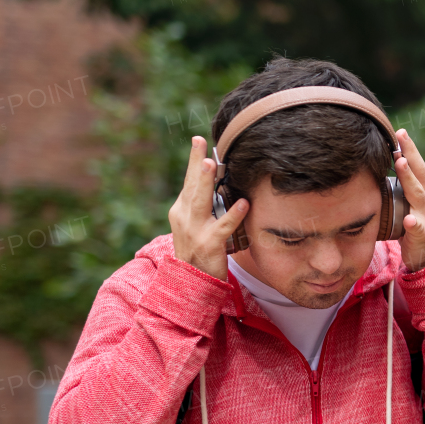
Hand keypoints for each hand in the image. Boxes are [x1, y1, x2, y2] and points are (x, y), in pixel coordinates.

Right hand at [168, 137, 248, 280]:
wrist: (191, 282)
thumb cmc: (199, 252)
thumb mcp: (196, 226)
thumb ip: (204, 208)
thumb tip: (222, 186)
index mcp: (181, 211)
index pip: (189, 182)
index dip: (194, 162)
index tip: (199, 141)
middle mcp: (184, 217)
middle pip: (191, 186)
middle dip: (196, 163)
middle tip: (200, 143)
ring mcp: (195, 231)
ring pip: (201, 202)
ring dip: (206, 182)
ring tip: (213, 164)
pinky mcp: (209, 244)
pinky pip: (224, 227)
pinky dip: (233, 214)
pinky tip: (244, 203)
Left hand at [393, 129, 424, 271]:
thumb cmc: (413, 227)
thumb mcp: (404, 204)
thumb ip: (396, 188)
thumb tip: (371, 169)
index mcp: (421, 191)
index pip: (415, 165)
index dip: (408, 148)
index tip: (398, 130)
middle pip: (419, 172)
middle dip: (410, 153)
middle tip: (401, 135)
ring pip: (418, 194)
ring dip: (409, 178)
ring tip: (401, 163)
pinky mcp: (423, 234)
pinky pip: (418, 227)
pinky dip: (414, 223)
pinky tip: (409, 219)